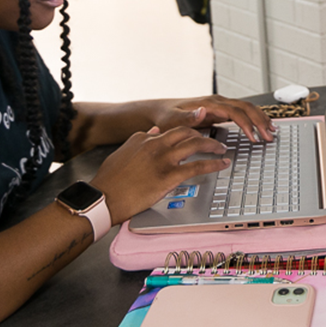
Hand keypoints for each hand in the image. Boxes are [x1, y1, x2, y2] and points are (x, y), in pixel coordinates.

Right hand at [89, 126, 230, 224]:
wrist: (104, 196)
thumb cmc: (110, 180)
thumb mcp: (123, 152)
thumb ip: (139, 139)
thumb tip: (154, 130)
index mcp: (144, 138)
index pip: (172, 129)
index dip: (188, 131)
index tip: (196, 135)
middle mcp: (155, 144)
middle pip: (187, 132)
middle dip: (204, 135)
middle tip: (213, 140)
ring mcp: (163, 159)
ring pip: (196, 144)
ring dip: (213, 146)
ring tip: (221, 149)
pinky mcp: (168, 176)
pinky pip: (198, 166)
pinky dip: (213, 164)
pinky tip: (222, 165)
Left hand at [154, 95, 276, 141]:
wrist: (160, 111)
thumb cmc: (165, 117)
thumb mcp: (172, 120)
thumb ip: (187, 117)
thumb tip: (202, 111)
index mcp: (209, 104)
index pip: (235, 112)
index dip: (247, 124)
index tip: (254, 138)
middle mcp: (217, 102)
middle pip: (246, 107)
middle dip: (260, 121)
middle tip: (270, 136)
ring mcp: (219, 106)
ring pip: (247, 108)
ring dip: (260, 119)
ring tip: (272, 131)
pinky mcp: (220, 111)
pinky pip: (242, 113)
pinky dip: (254, 119)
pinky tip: (260, 127)